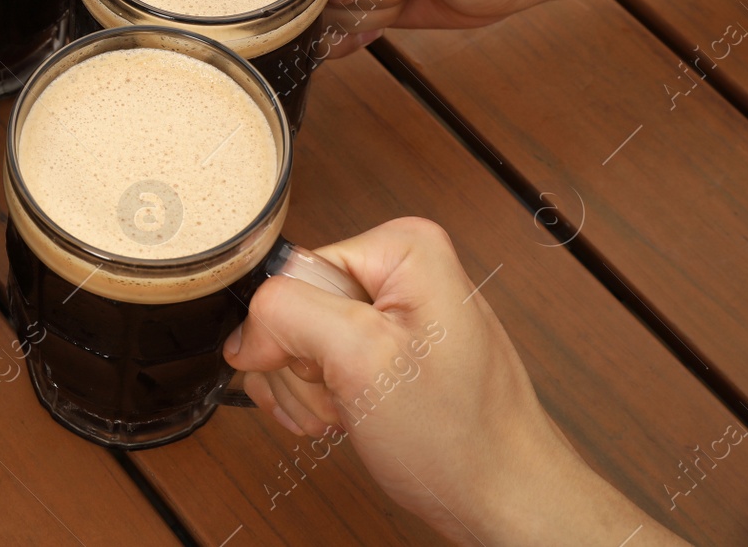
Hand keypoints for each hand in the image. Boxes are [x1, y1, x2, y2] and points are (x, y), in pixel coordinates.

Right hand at [225, 218, 686, 545]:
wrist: (502, 498)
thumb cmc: (460, 439)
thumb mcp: (362, 360)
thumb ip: (287, 314)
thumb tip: (245, 325)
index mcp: (403, 249)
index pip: (293, 272)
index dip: (291, 330)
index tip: (327, 370)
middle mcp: (399, 270)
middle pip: (294, 305)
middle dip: (301, 366)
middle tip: (345, 397)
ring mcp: (391, 311)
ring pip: (297, 339)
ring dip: (307, 390)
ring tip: (353, 411)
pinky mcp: (385, 346)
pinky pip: (318, 360)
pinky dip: (318, 399)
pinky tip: (348, 417)